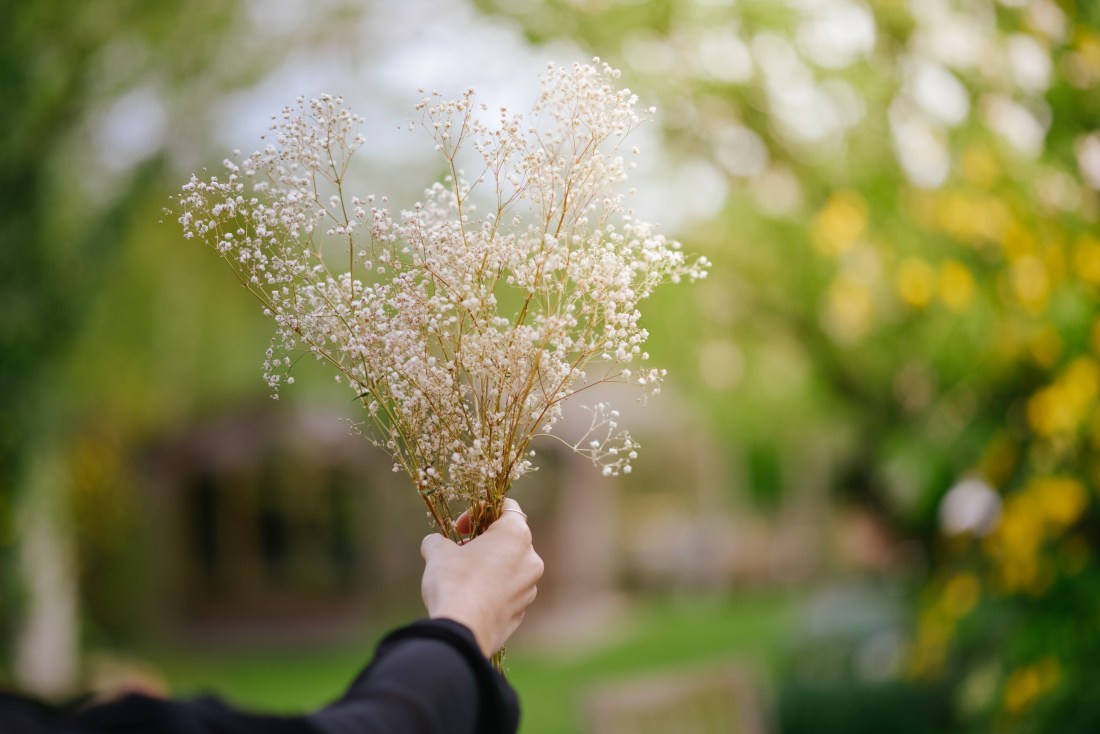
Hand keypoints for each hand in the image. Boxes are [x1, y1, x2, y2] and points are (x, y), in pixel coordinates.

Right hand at [420, 498, 543, 656]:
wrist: (462, 631)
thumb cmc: (454, 581)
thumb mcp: (437, 552)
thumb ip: (438, 541)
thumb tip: (435, 543)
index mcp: (516, 535)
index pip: (508, 507)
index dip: (480, 511)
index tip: (459, 528)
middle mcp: (531, 559)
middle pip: (509, 539)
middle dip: (483, 541)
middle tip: (458, 551)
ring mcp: (529, 588)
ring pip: (510, 568)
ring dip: (489, 567)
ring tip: (462, 577)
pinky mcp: (521, 612)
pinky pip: (507, 593)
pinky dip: (492, 590)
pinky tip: (470, 599)